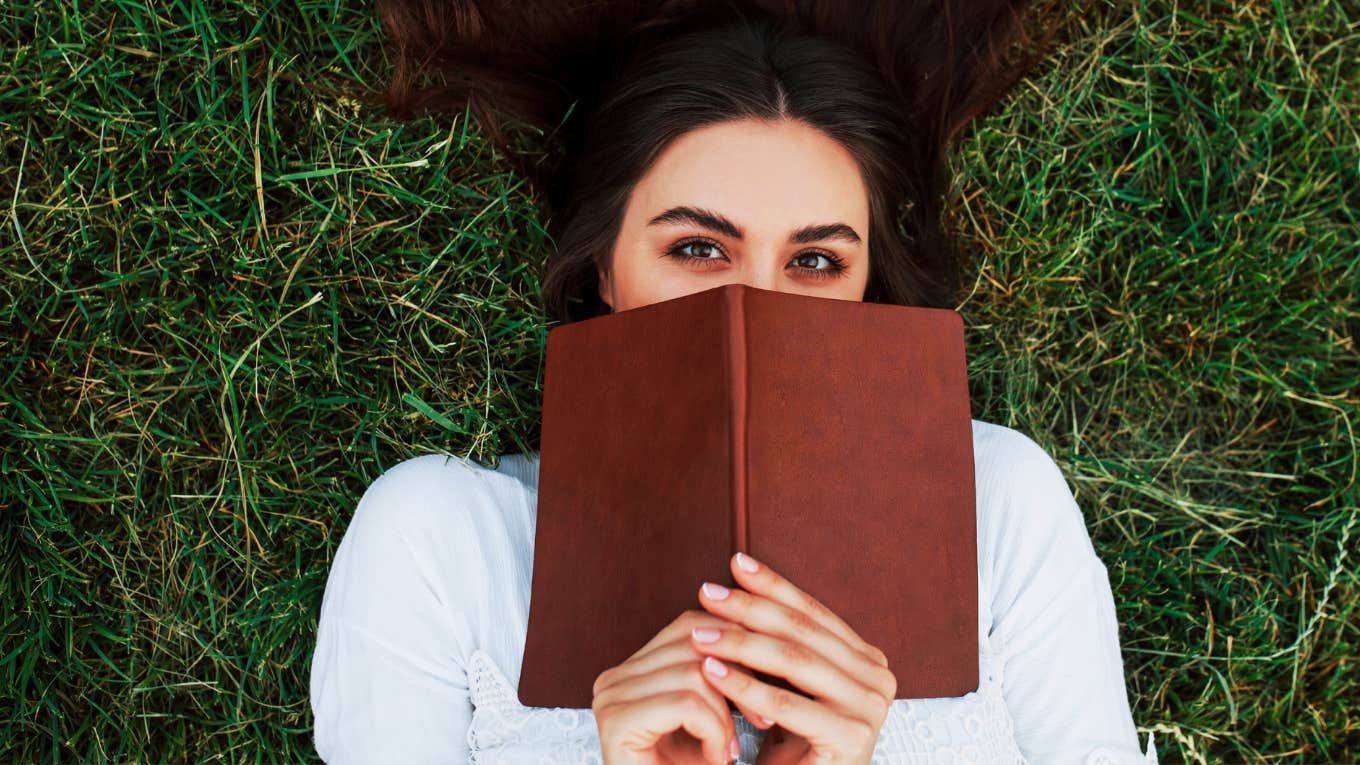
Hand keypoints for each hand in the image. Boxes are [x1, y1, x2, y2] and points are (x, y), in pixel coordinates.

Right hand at [592, 607, 768, 764]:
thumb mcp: (716, 714)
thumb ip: (723, 672)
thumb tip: (764, 622)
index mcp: (632, 670)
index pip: (693, 627)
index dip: (737, 650)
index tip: (768, 688)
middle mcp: (613, 678)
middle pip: (694, 643)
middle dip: (739, 680)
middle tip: (760, 723)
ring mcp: (610, 698)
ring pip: (695, 672)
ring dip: (727, 715)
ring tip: (729, 750)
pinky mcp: (616, 722)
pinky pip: (686, 702)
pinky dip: (715, 731)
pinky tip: (717, 758)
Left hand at [688, 552, 896, 764]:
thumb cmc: (795, 747)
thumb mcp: (791, 685)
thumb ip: (781, 642)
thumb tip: (739, 579)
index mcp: (867, 660)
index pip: (813, 613)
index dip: (773, 585)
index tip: (735, 563)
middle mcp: (879, 679)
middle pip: (802, 632)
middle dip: (750, 608)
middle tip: (707, 592)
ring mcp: (870, 709)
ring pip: (793, 662)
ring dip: (740, 643)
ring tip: (700, 634)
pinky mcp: (851, 739)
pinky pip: (784, 704)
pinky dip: (743, 686)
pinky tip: (711, 672)